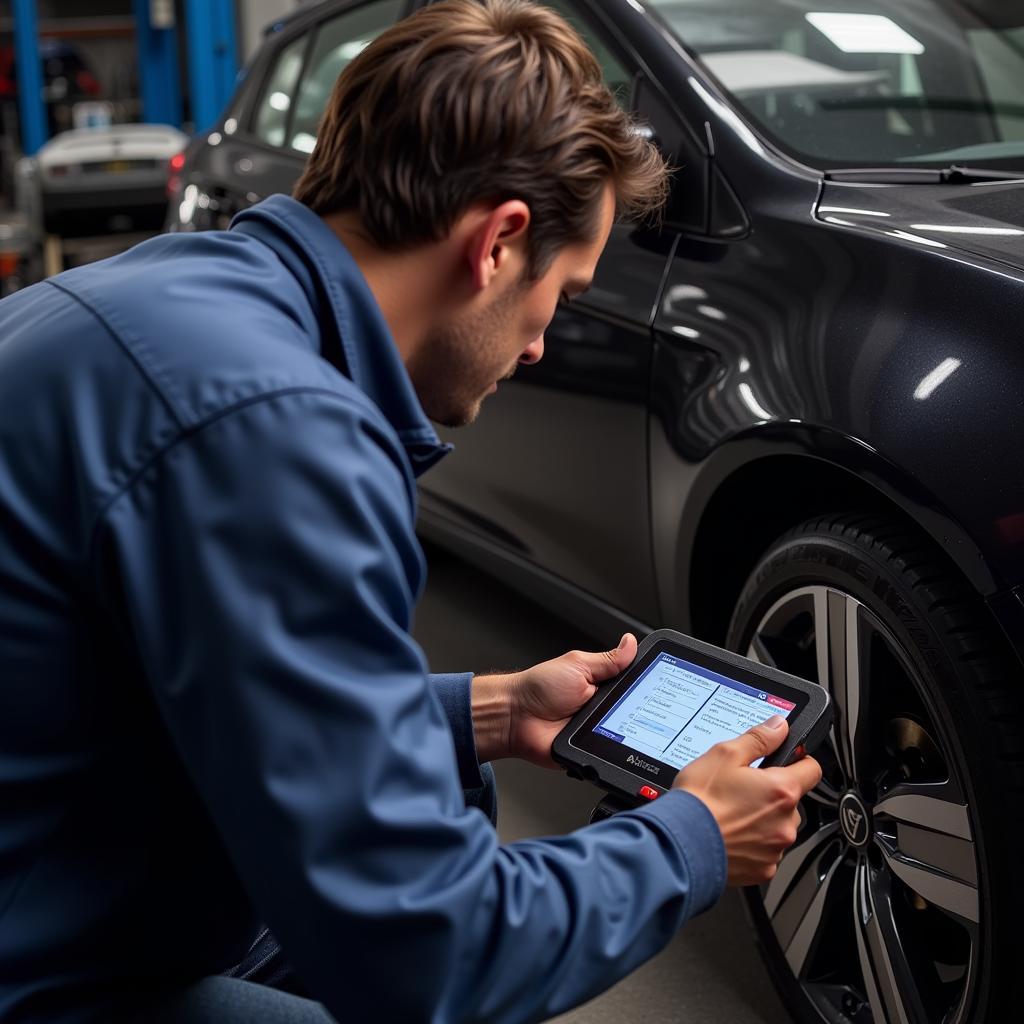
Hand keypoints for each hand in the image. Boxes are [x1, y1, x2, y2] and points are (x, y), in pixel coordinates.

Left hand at [472, 634, 637, 767]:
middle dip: (637, 711)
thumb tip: (631, 643)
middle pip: (635, 712)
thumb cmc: (537, 689)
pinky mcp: (590, 753)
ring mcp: (597, 732)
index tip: (657, 685)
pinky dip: (610, 751)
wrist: (514, 717)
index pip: (634, 687)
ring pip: (626, 736)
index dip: (647, 687)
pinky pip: (609, 755)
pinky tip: (603, 742)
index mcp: (601, 685)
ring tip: (606, 721)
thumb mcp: (577, 665)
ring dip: (622, 730)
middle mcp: (602, 709)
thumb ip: (608, 660)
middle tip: (624, 704)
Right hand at [672, 716, 821, 886]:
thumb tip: (779, 727)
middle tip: (742, 789)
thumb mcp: (724, 754)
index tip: (785, 760)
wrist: (680, 845)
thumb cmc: (700, 802)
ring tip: (731, 813)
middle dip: (772, 793)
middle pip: (791, 800)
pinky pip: (766, 851)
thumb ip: (758, 738)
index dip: (799, 760)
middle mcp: (786, 822)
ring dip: (762, 819)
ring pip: (778, 826)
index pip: (812, 769)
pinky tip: (729, 833)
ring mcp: (776, 849)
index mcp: (781, 790)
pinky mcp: (764, 870)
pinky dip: (752, 843)